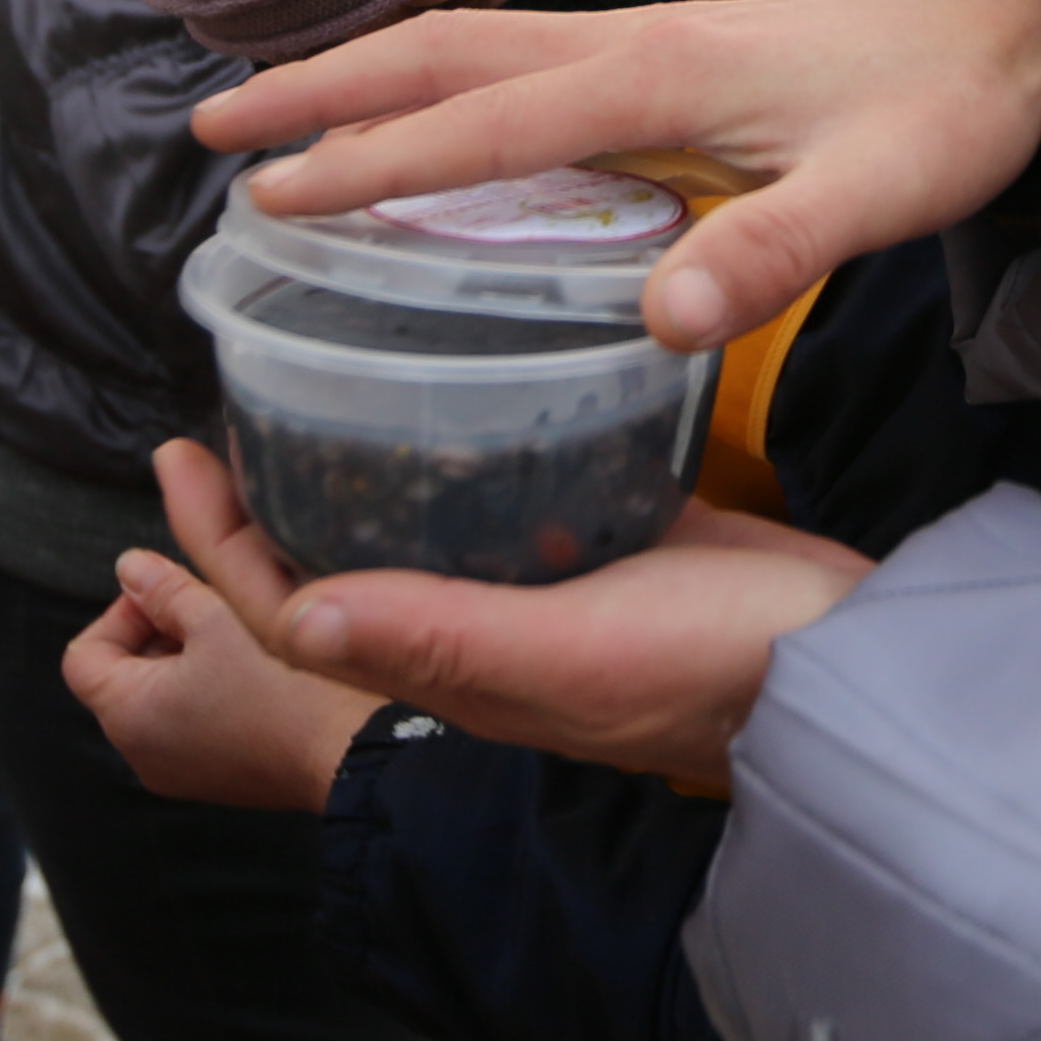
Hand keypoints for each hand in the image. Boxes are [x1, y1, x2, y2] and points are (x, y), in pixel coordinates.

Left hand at [62, 484, 378, 813]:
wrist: (339, 756)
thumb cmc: (276, 692)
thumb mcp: (216, 622)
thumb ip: (164, 589)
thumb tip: (129, 566)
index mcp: (127, 715)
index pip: (83, 655)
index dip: (119, 614)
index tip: (167, 598)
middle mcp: (139, 753)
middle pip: (120, 675)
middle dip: (157, 632)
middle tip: (208, 611)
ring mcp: (174, 771)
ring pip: (156, 698)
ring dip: (184, 660)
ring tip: (233, 639)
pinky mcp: (209, 778)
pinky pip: (185, 724)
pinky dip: (204, 691)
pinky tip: (250, 673)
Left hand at [148, 437, 870, 794]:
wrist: (861, 663)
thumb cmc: (724, 667)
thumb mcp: (574, 653)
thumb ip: (443, 634)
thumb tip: (300, 613)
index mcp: (458, 666)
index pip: (301, 614)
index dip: (226, 550)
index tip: (180, 456)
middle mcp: (489, 632)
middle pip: (348, 565)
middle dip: (274, 502)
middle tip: (231, 401)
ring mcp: (555, 590)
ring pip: (430, 526)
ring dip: (365, 467)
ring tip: (330, 373)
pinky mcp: (619, 546)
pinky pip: (524, 494)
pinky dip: (483, 441)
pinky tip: (483, 374)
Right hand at [189, 0, 1040, 352]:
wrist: (1021, 38)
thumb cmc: (947, 120)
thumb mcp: (878, 199)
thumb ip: (773, 257)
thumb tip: (661, 327)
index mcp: (657, 79)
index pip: (483, 125)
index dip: (372, 163)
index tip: (268, 198)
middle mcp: (630, 45)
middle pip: (441, 55)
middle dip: (319, 88)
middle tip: (206, 134)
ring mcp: (643, 45)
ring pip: (470, 51)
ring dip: (364, 77)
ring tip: (266, 119)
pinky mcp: (664, 62)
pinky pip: (514, 68)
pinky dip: (435, 86)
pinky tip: (417, 131)